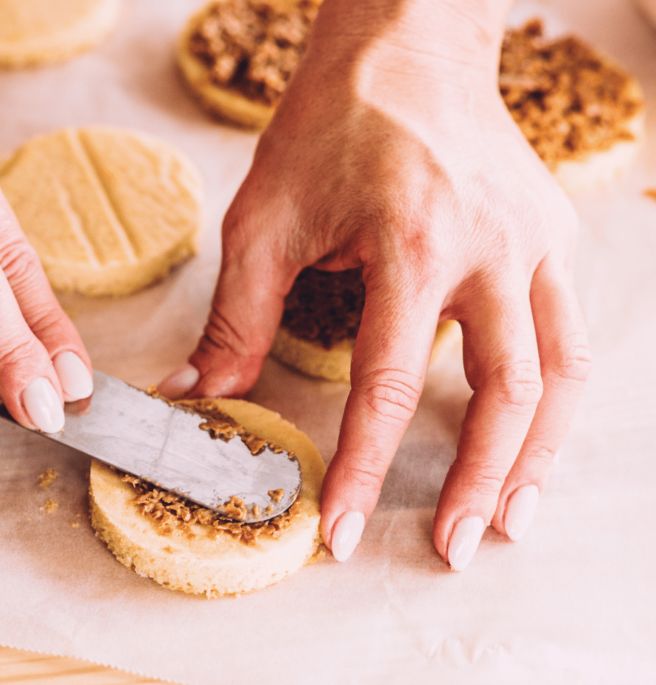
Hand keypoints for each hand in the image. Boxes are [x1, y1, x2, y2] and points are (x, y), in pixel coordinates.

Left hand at [160, 0, 590, 568]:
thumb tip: (198, 396)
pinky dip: (555, 405)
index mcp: (411, 242)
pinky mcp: (553, 241)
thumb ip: (237, 316)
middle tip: (447, 549)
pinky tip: (530, 443)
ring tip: (507, 520)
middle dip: (474, 483)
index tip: (341, 530)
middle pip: (504, 394)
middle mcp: (491, 249)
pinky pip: (571, 340)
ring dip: (535, 457)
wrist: (407, 47)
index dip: (363, 467)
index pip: (388, 384)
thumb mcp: (266, 217)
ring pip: (560, 376)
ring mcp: (536, 244)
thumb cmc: (334, 124)